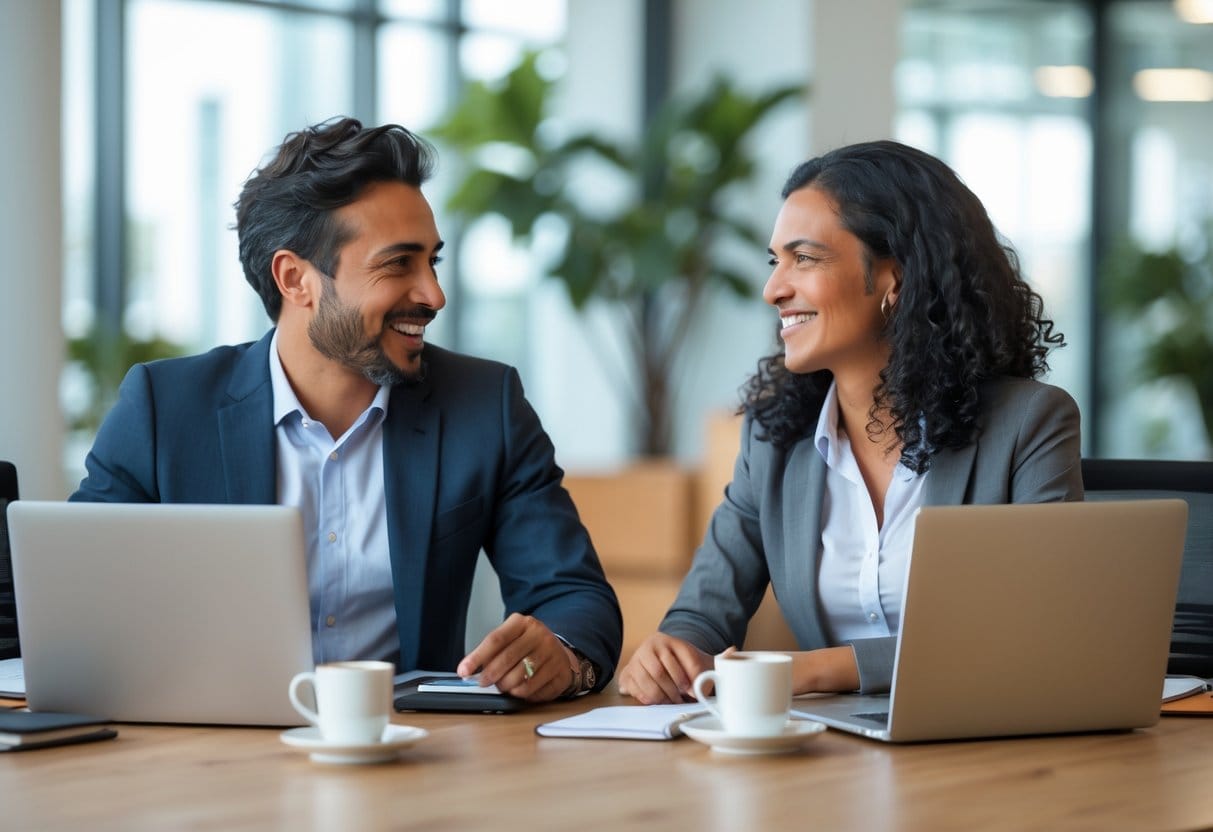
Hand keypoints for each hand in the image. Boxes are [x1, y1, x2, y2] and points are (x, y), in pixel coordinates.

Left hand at [457, 613, 576, 702]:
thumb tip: (468, 670)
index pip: (496, 639)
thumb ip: (491, 652)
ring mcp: (553, 653)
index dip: (476, 657)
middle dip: (490, 675)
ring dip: (506, 687)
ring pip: (520, 678)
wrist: (559, 653)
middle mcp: (540, 635)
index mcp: (523, 623)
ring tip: (504, 685)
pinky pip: (533, 690)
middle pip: (507, 659)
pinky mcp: (560, 672)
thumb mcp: (511, 640)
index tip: (464, 671)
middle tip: (483, 682)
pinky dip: (521, 694)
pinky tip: (521, 688)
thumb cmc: (527, 647)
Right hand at [617, 633, 714, 704]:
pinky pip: (636, 689)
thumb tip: (733, 652)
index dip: (691, 680)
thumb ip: (719, 659)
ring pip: (650, 682)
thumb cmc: (682, 666)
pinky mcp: (627, 673)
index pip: (684, 661)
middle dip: (674, 691)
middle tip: (682, 700)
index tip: (694, 692)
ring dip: (663, 696)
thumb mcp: (699, 660)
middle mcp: (651, 646)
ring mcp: (637, 659)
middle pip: (662, 673)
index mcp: (671, 641)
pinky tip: (658, 700)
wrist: (657, 663)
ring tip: (671, 701)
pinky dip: (649, 698)